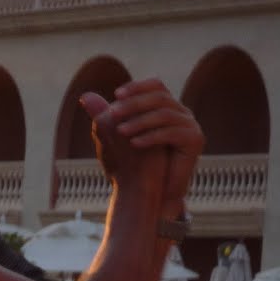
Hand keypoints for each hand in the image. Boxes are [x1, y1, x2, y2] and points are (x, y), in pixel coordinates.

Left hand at [92, 78, 203, 209]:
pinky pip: (173, 132)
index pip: (156, 86)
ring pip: (165, 114)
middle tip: (113, 113)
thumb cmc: (130, 166)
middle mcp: (180, 113)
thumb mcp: (112, 137)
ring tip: (120, 131)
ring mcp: (190, 125)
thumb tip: (84, 96)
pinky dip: (152, 136)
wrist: (149, 194)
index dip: (137, 87)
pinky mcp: (195, 140)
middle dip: (134, 104)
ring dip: (140, 121)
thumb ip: (103, 115)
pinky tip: (134, 143)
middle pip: (160, 97)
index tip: (116, 95)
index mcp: (164, 108)